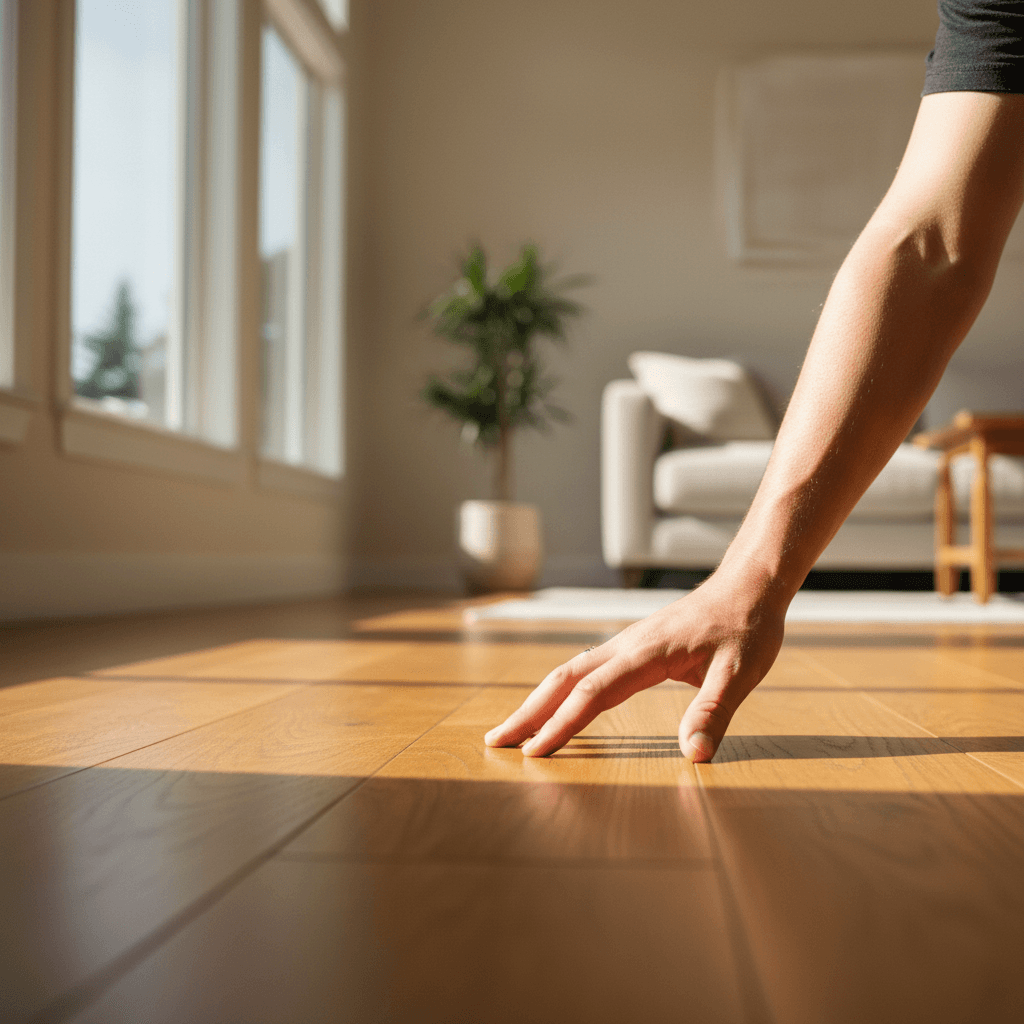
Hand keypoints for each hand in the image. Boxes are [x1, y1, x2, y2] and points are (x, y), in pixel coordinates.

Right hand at [483, 571, 787, 760]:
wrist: (748, 585)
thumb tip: (693, 755)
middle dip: (529, 712)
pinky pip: (586, 670)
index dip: (562, 724)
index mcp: (645, 653)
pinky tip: (558, 705)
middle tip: (495, 741)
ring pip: (570, 672)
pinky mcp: (633, 647)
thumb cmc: (746, 626)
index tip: (534, 753)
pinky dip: (562, 691)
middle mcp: (626, 646)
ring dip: (539, 701)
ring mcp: (626, 644)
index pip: (592, 693)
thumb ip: (713, 711)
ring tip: (515, 729)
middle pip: (564, 679)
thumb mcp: (740, 672)